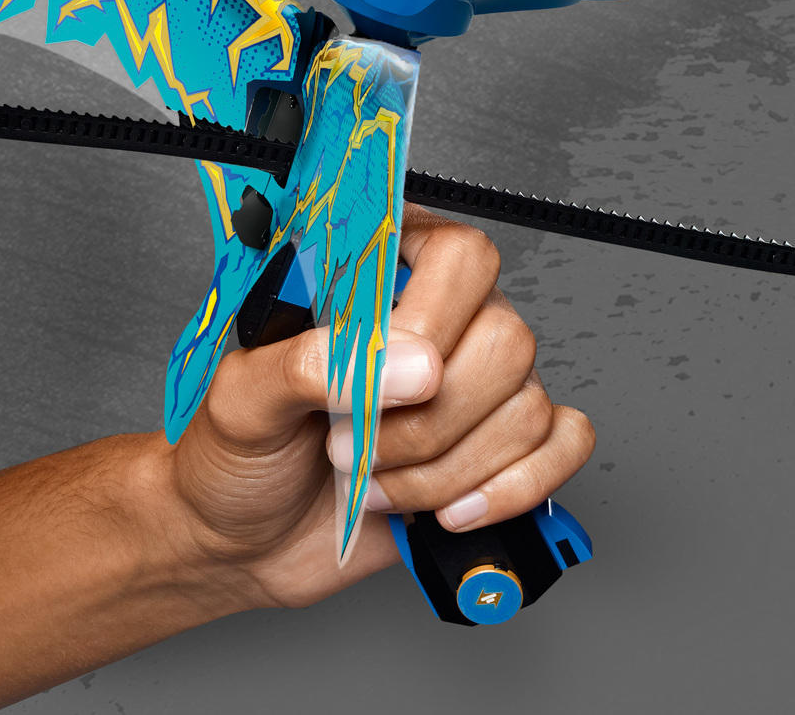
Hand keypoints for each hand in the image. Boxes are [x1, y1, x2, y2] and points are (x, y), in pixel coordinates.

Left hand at [159, 205, 595, 609]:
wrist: (238, 539)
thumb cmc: (233, 454)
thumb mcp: (240, 397)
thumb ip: (310, 364)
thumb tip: (411, 366)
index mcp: (378, 274)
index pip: (460, 256)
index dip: (429, 324)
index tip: (371, 382)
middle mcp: (441, 320)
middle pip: (506, 340)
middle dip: (425, 421)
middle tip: (350, 444)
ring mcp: (474, 383)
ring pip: (525, 406)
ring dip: (444, 469)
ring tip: (373, 481)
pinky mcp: (498, 445)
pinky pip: (562, 445)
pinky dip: (513, 488)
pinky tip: (451, 507)